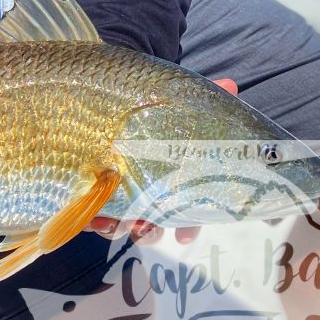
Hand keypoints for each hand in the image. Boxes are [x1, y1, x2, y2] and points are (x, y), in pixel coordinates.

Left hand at [84, 77, 239, 244]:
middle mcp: (146, 190)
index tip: (182, 235)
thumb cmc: (149, 107)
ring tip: (112, 222)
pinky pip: (90, 212)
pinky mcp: (88, 188)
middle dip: (148, 229)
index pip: (184, 210)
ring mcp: (116, 192)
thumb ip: (200, 100)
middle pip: (151, 221)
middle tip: (142, 228)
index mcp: (170, 178)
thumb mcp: (174, 101)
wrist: (109, 96)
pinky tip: (91, 215)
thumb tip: (231, 84)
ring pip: (120, 221)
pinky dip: (92, 218)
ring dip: (117, 226)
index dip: (187, 226)